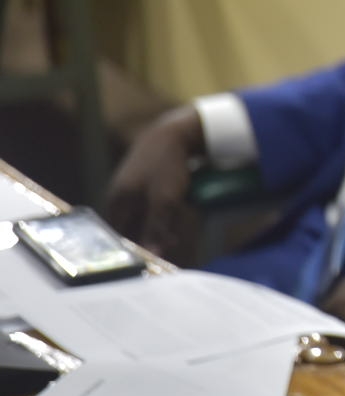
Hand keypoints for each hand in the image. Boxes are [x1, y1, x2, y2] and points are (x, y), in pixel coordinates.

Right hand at [104, 106, 202, 258]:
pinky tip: (170, 222)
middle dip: (143, 241)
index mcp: (117, 200)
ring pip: (139, 217)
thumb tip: (154, 254)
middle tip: (160, 255)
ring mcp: (130, 187)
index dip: (130, 250)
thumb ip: (157, 226)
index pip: (116, 235)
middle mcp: (120, 195)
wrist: (176, 131)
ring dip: (153, 230)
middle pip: (127, 227)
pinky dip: (157, 216)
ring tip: (169, 241)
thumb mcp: (165, 198)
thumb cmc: (167, 164)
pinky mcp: (144, 182)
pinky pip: (147, 206)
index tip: (146, 264)